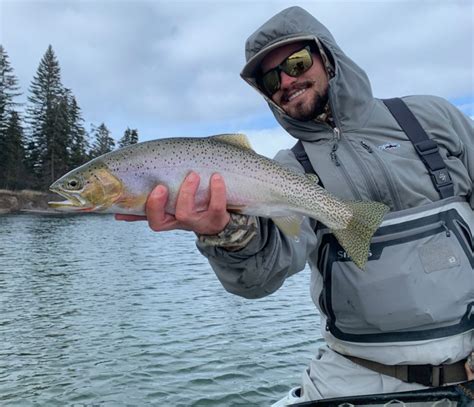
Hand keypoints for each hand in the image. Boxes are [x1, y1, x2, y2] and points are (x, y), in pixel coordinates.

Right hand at [115, 172, 230, 234]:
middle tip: (162, 186)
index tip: (155, 189)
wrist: (220, 223)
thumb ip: (147, 209)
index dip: (152, 207)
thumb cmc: (191, 208)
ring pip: (188, 213)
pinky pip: (217, 207)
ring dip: (188, 193)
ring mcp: (199, 222)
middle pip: (163, 220)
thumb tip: (117, 212)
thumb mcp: (170, 210)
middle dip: (160, 204)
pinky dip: (217, 191)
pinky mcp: (217, 218)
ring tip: (194, 174)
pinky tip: (216, 177)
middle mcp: (182, 222)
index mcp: (169, 219)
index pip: (154, 220)